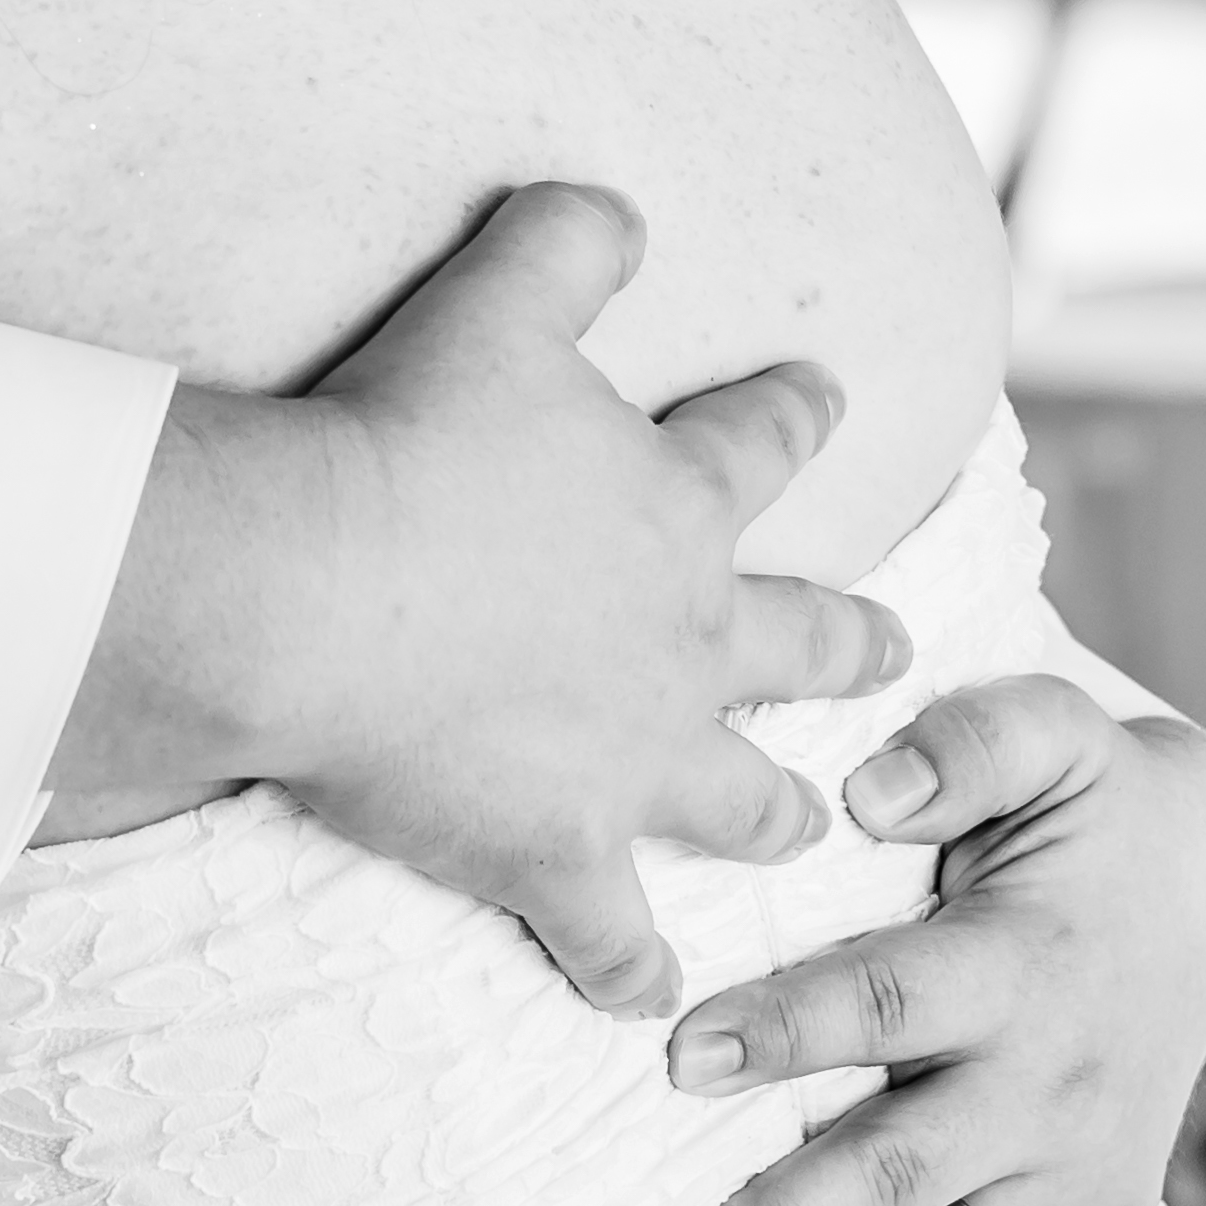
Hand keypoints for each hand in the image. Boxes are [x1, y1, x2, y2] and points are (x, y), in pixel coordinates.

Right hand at [49, 184, 911, 1011]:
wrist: (317, 592)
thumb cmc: (402, 437)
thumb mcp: (493, 300)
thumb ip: (567, 242)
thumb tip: (617, 202)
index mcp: (679, 505)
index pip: (766, 442)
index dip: (796, 412)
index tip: (828, 395)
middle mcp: (690, 641)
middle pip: (804, 643)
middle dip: (850, 644)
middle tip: (887, 647)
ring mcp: (635, 763)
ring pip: (747, 804)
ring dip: (777, 815)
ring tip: (804, 828)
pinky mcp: (559, 857)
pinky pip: (617, 941)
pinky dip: (633, 973)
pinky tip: (651, 1003)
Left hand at [662, 680, 1205, 1205]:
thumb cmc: (1095, 804)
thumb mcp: (1053, 731)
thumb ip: (966, 743)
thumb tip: (866, 790)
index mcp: (1022, 963)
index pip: (888, 1002)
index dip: (786, 1029)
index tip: (680, 1056)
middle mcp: (1053, 1082)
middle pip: (909, 1164)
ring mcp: (1078, 1166)